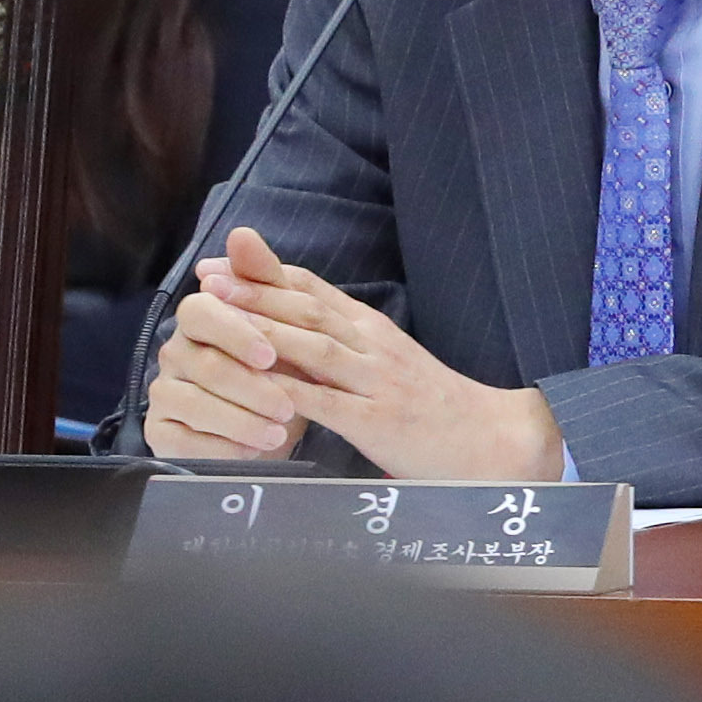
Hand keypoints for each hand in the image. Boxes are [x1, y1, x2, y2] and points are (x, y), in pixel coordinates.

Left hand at [156, 230, 559, 480]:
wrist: (493, 440)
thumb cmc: (435, 406)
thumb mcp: (391, 361)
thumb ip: (345, 341)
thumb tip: (292, 325)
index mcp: (374, 331)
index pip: (316, 289)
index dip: (267, 273)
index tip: (221, 260)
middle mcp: (374, 347)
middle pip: (308, 310)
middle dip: (255, 292)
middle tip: (209, 280)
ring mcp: (377, 383)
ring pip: (314, 347)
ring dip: (263, 329)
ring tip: (221, 317)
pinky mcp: (379, 422)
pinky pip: (327, 404)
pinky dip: (288, 394)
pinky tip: (254, 386)